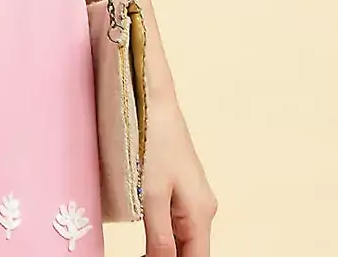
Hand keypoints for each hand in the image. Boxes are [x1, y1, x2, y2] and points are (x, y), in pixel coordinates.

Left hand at [141, 90, 217, 255]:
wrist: (150, 96)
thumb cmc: (150, 138)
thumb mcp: (151, 192)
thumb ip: (159, 235)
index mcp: (200, 213)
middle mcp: (201, 208)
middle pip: (188, 251)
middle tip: (135, 256)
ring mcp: (190, 196)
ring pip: (180, 237)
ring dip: (161, 249)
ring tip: (136, 251)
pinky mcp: (177, 184)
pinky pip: (172, 219)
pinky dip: (159, 232)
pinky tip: (142, 233)